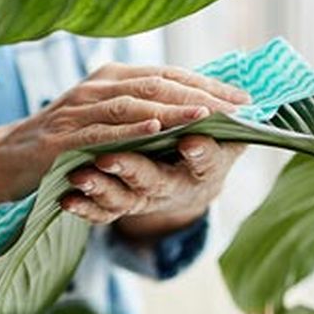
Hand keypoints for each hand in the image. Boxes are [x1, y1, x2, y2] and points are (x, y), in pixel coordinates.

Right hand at [0, 63, 248, 202]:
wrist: (7, 160)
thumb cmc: (65, 140)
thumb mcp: (105, 116)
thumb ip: (142, 109)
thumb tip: (196, 108)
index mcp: (112, 76)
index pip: (168, 74)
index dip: (208, 83)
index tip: (245, 97)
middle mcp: (97, 85)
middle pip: (157, 82)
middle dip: (200, 93)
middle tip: (236, 106)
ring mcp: (78, 108)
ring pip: (134, 102)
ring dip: (173, 108)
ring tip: (207, 114)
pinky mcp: (64, 136)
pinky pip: (102, 130)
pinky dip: (131, 129)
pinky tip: (158, 130)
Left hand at [60, 135, 244, 240]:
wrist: (185, 188)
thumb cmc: (204, 153)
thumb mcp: (226, 144)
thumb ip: (230, 125)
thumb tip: (247, 100)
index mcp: (203, 170)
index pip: (206, 162)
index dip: (199, 153)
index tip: (189, 141)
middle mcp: (171, 186)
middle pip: (153, 180)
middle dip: (131, 169)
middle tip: (108, 158)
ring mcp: (142, 199)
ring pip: (121, 198)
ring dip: (99, 188)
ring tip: (79, 177)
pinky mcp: (119, 208)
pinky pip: (100, 214)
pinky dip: (84, 209)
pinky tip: (67, 200)